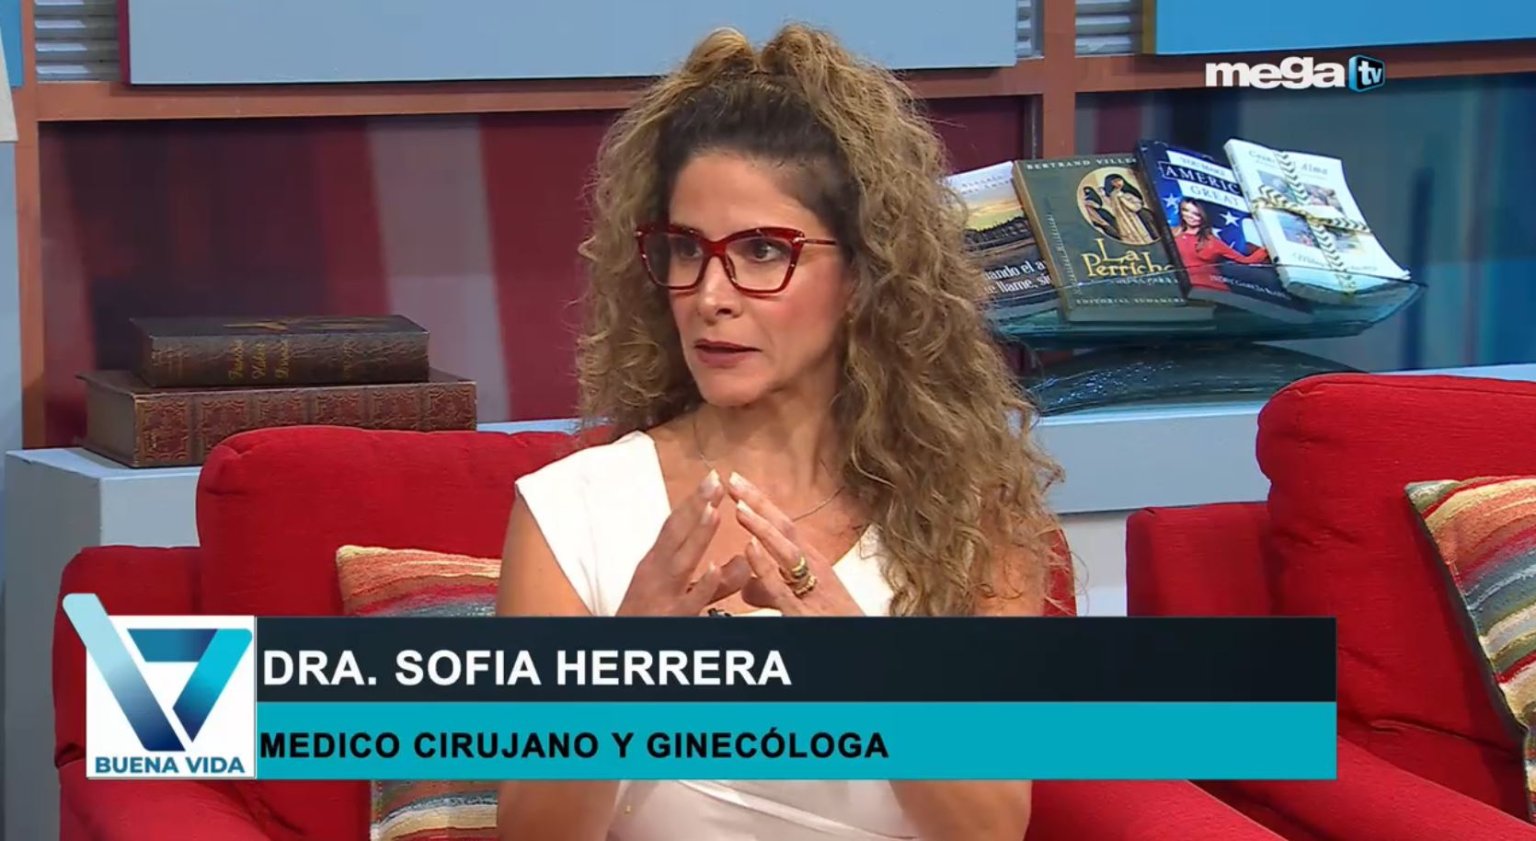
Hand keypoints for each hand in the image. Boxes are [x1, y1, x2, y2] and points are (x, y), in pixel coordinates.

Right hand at [615, 470, 750, 616]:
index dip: (693, 501)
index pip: (674, 526)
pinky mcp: (672, 618)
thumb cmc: (648, 620)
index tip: (713, 477)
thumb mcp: (680, 596)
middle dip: (696, 506)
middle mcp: (655, 574)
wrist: (620, 649)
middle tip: (715, 480)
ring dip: (697, 536)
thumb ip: (715, 583)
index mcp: (655, 564)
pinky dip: (700, 585)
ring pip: (682, 562)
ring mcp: (662, 596)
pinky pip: (689, 601)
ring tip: (714, 510)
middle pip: (676, 535)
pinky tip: (713, 568)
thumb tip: (744, 564)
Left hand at [726, 473, 864, 615]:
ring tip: (740, 507)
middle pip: (784, 527)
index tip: (738, 481)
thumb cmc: (833, 621)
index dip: (761, 502)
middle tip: (733, 479)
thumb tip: (744, 588)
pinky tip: (750, 547)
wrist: (860, 644)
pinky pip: (780, 586)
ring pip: (785, 551)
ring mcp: (809, 588)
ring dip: (762, 527)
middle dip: (758, 502)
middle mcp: (813, 568)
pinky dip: (764, 565)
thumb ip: (770, 592)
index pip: (783, 524)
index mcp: (811, 561)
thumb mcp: (801, 600)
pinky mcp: (801, 611)